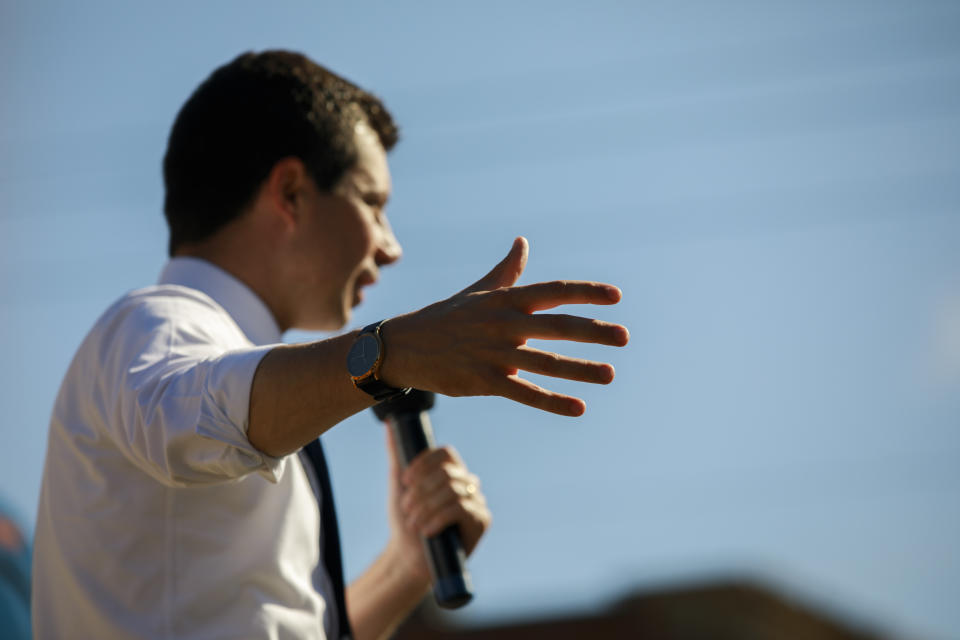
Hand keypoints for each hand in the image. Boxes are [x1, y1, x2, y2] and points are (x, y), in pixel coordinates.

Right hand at [380, 237, 629, 415]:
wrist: (403, 347)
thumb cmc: (446, 317)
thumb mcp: (478, 291)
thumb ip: (507, 271)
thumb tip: (523, 242)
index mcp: (505, 300)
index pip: (553, 291)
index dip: (585, 292)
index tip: (616, 297)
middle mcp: (504, 323)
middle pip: (557, 326)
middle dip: (593, 331)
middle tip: (624, 337)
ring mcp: (494, 353)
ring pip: (545, 362)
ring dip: (580, 369)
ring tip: (610, 374)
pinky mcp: (483, 380)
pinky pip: (524, 392)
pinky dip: (552, 402)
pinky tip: (578, 408)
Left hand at [383, 427, 490, 583]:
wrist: (409, 557)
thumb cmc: (406, 521)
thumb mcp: (398, 486)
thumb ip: (397, 454)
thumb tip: (390, 425)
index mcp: (451, 471)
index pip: (445, 453)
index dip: (424, 463)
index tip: (405, 480)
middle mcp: (468, 482)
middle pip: (446, 474)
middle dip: (420, 492)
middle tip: (406, 509)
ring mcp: (477, 501)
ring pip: (452, 491)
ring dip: (426, 507)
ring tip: (413, 523)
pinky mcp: (482, 521)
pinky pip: (462, 510)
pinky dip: (438, 518)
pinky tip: (426, 529)